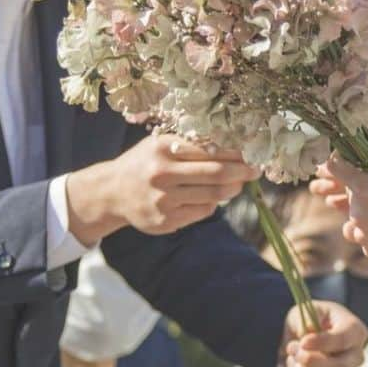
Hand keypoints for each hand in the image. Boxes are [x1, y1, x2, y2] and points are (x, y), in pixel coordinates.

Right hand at [66, 136, 257, 243]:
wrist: (111, 192)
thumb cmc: (145, 162)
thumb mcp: (162, 145)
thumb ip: (193, 145)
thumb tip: (236, 149)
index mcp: (164, 148)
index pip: (211, 150)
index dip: (237, 154)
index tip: (253, 153)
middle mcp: (162, 174)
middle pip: (217, 174)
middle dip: (242, 172)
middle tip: (256, 171)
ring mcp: (163, 200)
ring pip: (213, 196)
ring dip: (231, 190)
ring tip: (237, 184)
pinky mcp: (165, 221)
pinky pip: (202, 212)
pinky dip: (212, 204)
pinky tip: (210, 197)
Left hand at [283, 300, 366, 366]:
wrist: (303, 334)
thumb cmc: (308, 319)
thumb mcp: (305, 311)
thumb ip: (305, 324)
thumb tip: (305, 343)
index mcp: (354, 330)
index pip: (344, 340)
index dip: (322, 342)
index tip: (302, 342)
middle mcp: (356, 355)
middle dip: (310, 362)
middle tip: (293, 350)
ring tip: (292, 362)